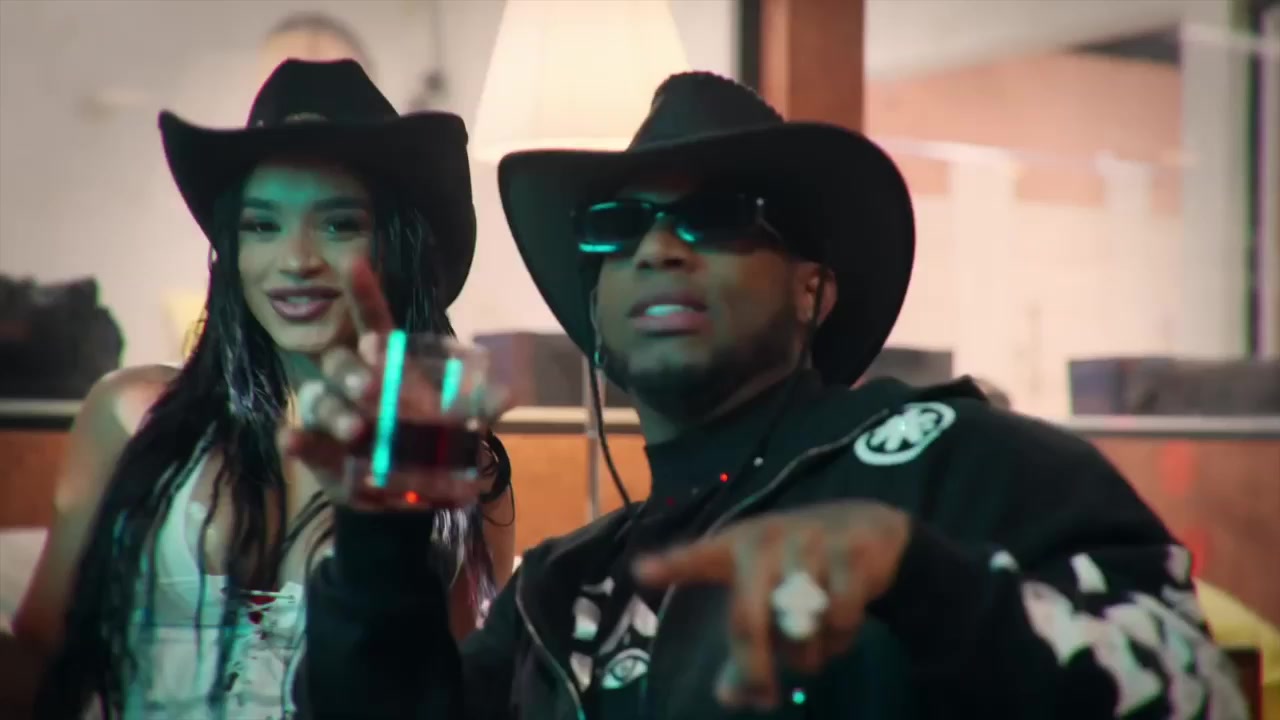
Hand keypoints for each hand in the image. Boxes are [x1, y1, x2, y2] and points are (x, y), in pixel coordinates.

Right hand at [278, 257, 509, 509]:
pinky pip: (301, 437)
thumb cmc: (425, 438)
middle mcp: (351, 380)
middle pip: (340, 360)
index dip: (362, 292)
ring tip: (357, 431)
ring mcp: (330, 412)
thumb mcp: (456, 424)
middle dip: (353, 371)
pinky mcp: (316, 448)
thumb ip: (478, 407)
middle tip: (372, 390)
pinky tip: (292, 440)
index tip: (353, 263)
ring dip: (334, 410)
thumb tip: (507, 394)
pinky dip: (297, 439)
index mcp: (386, 364)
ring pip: (319, 398)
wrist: (404, 489)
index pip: (371, 320)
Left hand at [633, 501, 910, 709]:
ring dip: (808, 652)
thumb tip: (729, 698)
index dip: (673, 564)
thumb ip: (745, 644)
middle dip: (753, 669)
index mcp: (737, 545)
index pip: (699, 556)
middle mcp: (768, 540)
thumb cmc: (801, 567)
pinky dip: (841, 637)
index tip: (642, 570)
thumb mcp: (770, 594)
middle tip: (763, 698)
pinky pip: (840, 618)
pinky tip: (842, 628)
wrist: (870, 529)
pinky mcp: (851, 553)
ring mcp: (811, 542)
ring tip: (814, 646)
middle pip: (748, 619)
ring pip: (799, 626)